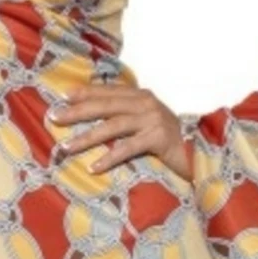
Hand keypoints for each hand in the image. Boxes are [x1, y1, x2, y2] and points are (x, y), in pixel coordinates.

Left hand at [48, 81, 194, 182]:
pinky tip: (93, 167)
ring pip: (113, 126)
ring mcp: (153, 120)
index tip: (61, 97)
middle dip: (77, 112)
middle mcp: (147, 103)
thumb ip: (127, 115)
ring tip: (66, 147)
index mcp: (141, 96)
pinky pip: (128, 148)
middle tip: (54, 118)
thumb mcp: (147, 122)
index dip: (84, 93)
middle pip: (105, 105)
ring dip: (87, 137)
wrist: (203, 153)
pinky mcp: (159, 138)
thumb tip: (97, 118)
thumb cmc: (171, 141)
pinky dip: (109, 158)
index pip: (107, 91)